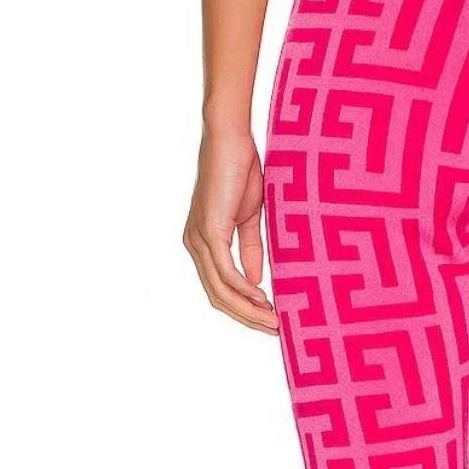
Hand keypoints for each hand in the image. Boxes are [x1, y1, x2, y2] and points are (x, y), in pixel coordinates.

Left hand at [183, 127, 277, 333]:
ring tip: (273, 320)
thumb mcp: (248, 218)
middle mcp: (195, 245)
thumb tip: (256, 281)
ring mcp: (199, 239)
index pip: (219, 289)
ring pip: (220, 291)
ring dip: (247, 310)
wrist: (231, 138)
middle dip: (246, 317)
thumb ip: (250, 250)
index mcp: (203, 242)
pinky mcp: (209, 231)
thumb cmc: (240, 170)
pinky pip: (226, 273)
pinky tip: (262, 297)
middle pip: (217, 297)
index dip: (243, 309)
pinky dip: (244, 289)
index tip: (269, 320)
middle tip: (274, 330)